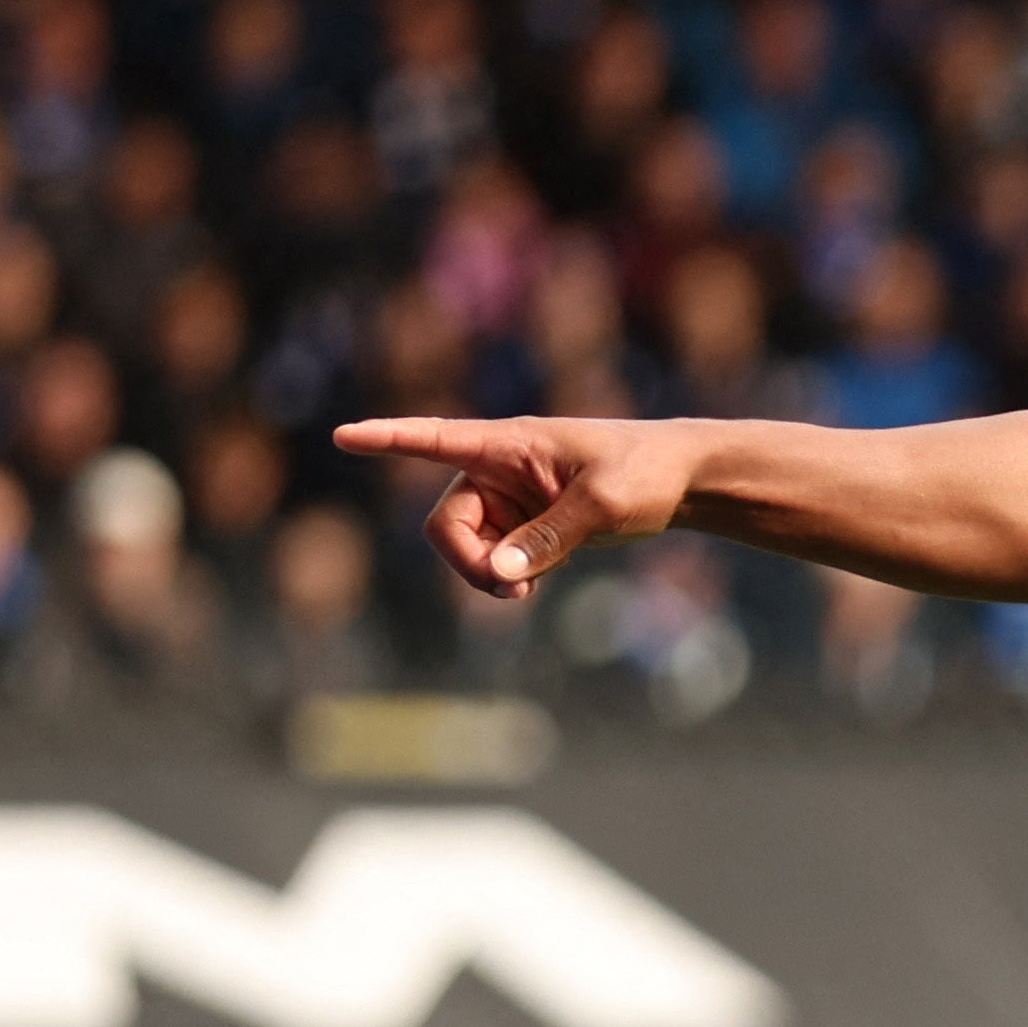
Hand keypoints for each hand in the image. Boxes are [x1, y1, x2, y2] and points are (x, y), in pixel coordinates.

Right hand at [334, 416, 708, 599]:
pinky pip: (492, 559)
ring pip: (467, 547)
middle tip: (510, 589)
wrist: (683, 481)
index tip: (344, 437)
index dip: (388, 439)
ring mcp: (509, 500)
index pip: (435, 438)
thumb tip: (501, 573)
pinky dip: (504, 578)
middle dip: (465, 561)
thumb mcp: (604, 504)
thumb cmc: (646, 472)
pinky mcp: (525, 526)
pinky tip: (530, 586)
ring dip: (486, 574)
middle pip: (446, 523)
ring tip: (526, 590)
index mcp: (508, 444)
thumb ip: (551, 538)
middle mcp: (497, 470)